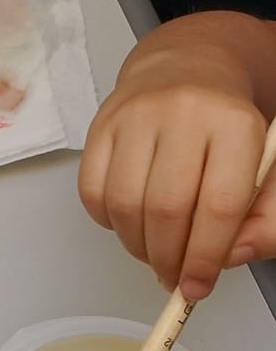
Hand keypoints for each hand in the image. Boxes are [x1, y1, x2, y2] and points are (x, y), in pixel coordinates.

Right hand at [78, 51, 272, 299]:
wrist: (189, 63)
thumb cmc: (230, 122)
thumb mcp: (270, 165)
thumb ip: (266, 218)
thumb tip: (230, 258)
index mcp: (236, 123)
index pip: (219, 205)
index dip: (206, 256)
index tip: (197, 286)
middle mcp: (183, 114)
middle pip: (166, 209)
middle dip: (166, 258)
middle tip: (171, 277)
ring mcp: (134, 118)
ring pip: (125, 205)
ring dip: (135, 245)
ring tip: (151, 251)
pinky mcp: (101, 127)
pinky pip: (92, 193)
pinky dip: (108, 222)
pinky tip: (129, 222)